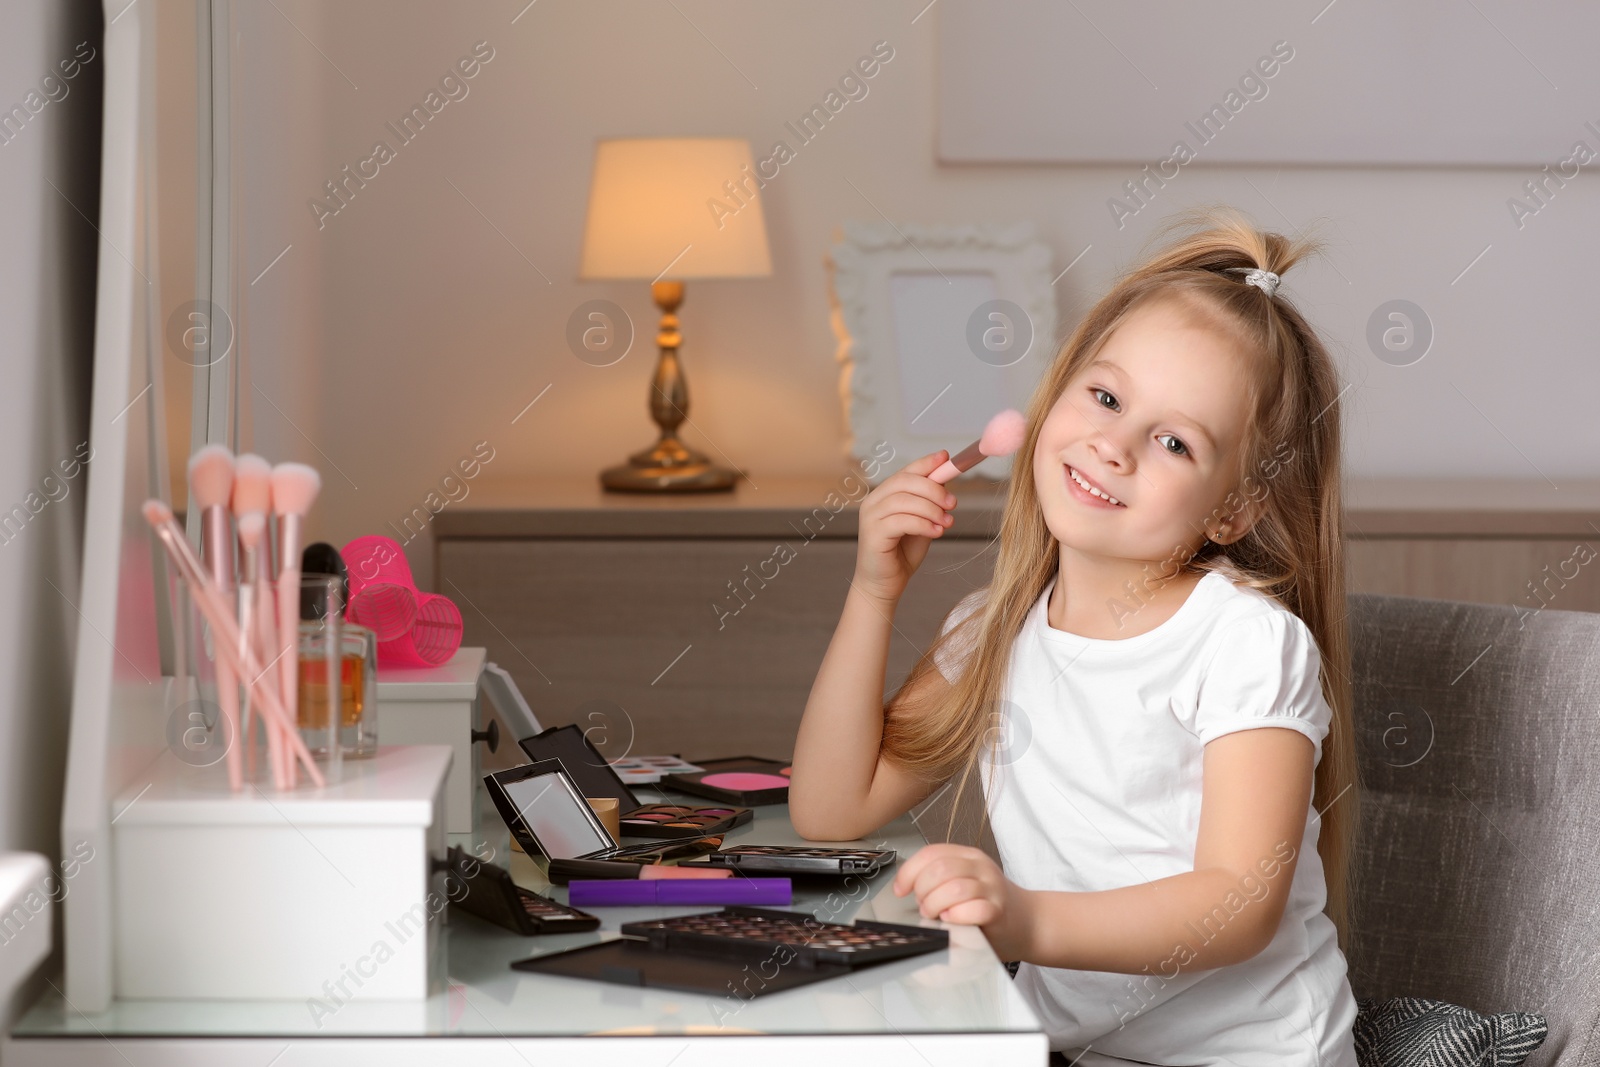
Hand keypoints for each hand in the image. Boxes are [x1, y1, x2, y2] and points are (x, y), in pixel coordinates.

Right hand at [853, 451, 956, 604]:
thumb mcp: (922, 522)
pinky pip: (901, 521)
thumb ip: (928, 503)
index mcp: (884, 494)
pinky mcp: (872, 534)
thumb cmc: (902, 553)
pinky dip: (923, 524)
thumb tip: (945, 482)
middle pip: (905, 482)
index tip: (946, 459)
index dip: (926, 463)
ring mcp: (870, 517)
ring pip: (904, 500)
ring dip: (931, 509)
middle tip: (953, 503)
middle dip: (933, 489)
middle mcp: (873, 502)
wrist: (884, 584)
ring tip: (947, 522)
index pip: (906, 471)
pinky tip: (936, 532)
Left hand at [892, 843, 1017, 926]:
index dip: (909, 872)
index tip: (900, 890)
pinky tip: (953, 920)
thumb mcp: (965, 880)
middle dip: (922, 891)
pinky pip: (973, 909)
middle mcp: (980, 867)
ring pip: (953, 888)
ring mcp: (991, 888)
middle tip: (924, 906)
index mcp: (968, 856)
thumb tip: (905, 887)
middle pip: (939, 869)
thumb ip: (940, 878)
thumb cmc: (990, 904)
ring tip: (935, 915)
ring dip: (935, 905)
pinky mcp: (999, 910)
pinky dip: (956, 916)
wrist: (1029, 922)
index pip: (930, 853)